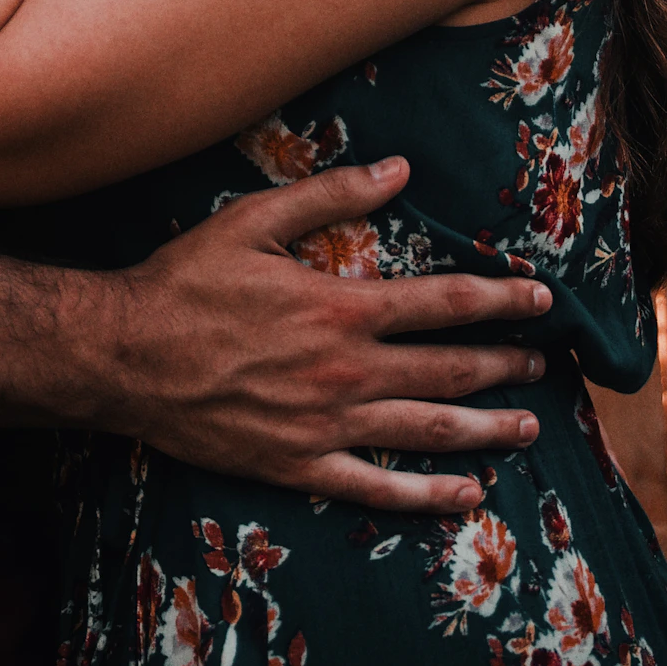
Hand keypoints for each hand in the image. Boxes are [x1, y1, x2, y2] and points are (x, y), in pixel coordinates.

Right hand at [105, 157, 548, 513]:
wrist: (123, 356)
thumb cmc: (185, 282)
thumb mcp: (253, 220)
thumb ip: (331, 195)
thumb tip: (399, 170)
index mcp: (340, 307)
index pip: (445, 302)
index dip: (501, 300)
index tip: (542, 299)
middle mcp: (345, 371)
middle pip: (448, 368)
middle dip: (504, 365)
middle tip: (543, 366)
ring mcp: (325, 426)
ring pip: (427, 429)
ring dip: (486, 428)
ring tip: (529, 427)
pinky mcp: (298, 466)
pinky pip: (376, 488)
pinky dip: (427, 495)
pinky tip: (466, 495)